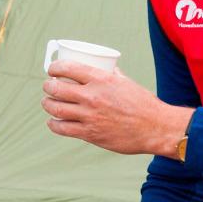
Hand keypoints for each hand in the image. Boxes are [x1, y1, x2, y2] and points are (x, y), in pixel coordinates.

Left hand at [41, 60, 192, 157]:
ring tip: (47, 103)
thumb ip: (112, 75)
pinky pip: (63, 129)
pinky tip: (53, 122)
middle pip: (56, 89)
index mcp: (101, 79)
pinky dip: (54, 124)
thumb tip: (104, 68)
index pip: (68, 68)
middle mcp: (92, 97)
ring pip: (56, 109)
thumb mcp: (126, 82)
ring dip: (47, 104)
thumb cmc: (143, 104)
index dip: (54, 68)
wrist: (155, 128)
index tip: (52, 70)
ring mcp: (89, 116)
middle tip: (48, 86)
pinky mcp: (90, 134)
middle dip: (48, 86)